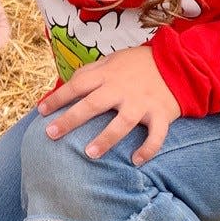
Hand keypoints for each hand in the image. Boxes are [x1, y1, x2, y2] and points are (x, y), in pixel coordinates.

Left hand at [36, 45, 179, 164]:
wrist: (179, 61)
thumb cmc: (139, 64)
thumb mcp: (112, 60)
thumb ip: (90, 72)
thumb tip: (67, 83)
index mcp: (107, 75)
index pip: (77, 85)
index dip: (58, 97)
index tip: (41, 111)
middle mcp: (122, 89)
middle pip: (93, 104)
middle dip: (71, 119)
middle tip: (51, 134)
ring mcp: (142, 102)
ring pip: (122, 122)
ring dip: (105, 138)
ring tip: (89, 154)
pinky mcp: (161, 114)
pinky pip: (156, 134)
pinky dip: (148, 148)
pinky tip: (136, 160)